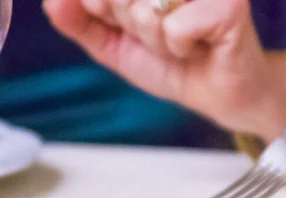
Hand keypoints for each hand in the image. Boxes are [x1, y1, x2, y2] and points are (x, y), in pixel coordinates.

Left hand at [43, 0, 285, 139]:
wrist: (221, 97)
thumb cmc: (176, 66)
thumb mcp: (117, 45)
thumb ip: (81, 21)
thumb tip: (54, 1)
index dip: (102, 7)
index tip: (123, 20)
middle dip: (130, 24)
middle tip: (160, 38)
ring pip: (144, 8)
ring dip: (156, 39)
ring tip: (181, 45)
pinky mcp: (229, 5)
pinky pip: (175, 26)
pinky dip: (180, 47)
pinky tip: (199, 49)